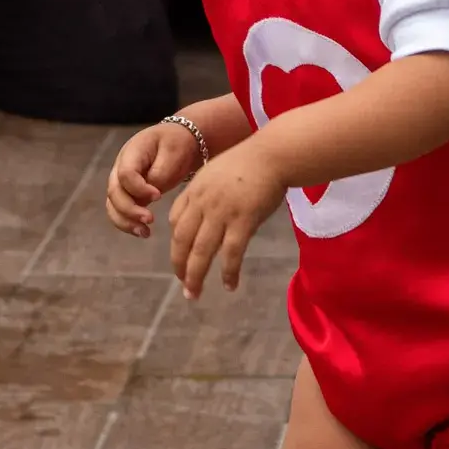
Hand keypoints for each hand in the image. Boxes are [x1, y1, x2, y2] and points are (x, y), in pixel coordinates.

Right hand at [106, 123, 201, 237]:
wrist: (179, 140)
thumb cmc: (177, 143)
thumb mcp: (174, 151)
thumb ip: (160, 172)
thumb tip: (149, 197)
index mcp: (132, 152)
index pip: (125, 174)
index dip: (138, 188)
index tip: (158, 196)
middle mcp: (120, 167)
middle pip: (114, 192)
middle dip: (129, 209)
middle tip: (150, 219)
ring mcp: (121, 181)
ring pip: (113, 205)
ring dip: (125, 221)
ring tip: (145, 233)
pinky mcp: (128, 194)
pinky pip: (120, 211)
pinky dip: (128, 223)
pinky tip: (143, 232)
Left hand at [169, 138, 285, 297]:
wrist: (273, 154)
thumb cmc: (249, 162)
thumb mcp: (216, 172)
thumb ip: (205, 193)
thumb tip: (202, 214)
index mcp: (195, 190)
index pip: (175, 222)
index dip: (176, 244)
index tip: (181, 258)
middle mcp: (203, 203)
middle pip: (182, 241)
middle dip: (180, 267)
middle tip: (184, 286)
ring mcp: (222, 212)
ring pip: (201, 251)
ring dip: (195, 276)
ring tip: (194, 294)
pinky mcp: (243, 220)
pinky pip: (231, 253)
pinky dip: (228, 272)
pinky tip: (229, 285)